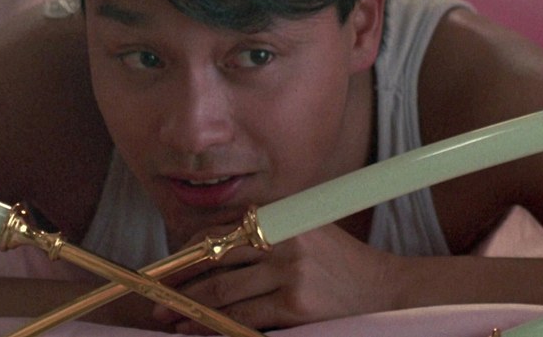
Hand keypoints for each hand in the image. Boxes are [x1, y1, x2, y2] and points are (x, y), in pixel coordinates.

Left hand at [152, 222, 397, 333]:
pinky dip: (214, 325)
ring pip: (224, 291)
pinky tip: (197, 329)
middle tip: (156, 296)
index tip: (163, 269)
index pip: (219, 234)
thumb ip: (263, 233)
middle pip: (215, 260)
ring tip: (170, 318)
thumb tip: (206, 248)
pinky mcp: (295, 304)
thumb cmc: (340, 265)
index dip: (185, 253)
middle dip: (179, 281)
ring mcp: (289, 271)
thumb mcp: (305, 232)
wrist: (386, 292)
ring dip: (190, 307)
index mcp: (280, 217)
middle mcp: (282, 238)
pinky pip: (242, 316)